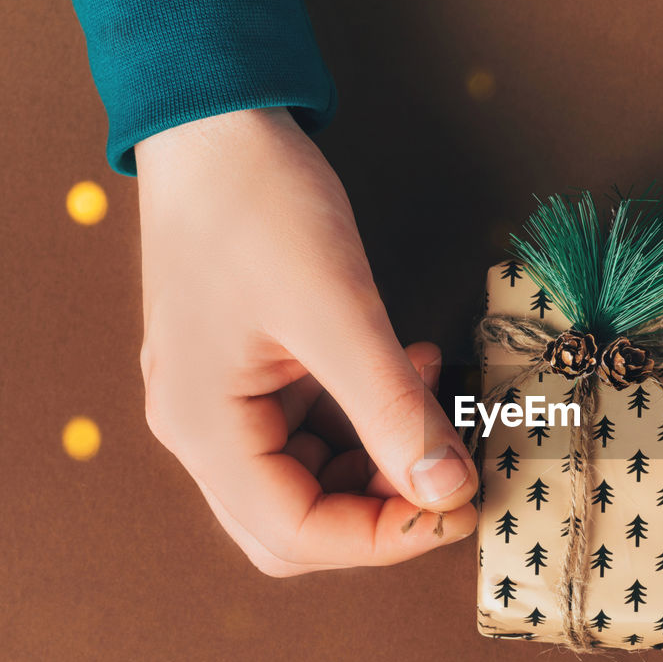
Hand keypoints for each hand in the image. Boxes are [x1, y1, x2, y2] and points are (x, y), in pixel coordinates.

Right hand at [135, 108, 477, 576]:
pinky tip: (414, 370)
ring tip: (441, 410)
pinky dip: (370, 419)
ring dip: (383, 463)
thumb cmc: (259, 205)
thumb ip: (393, 412)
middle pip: (296, 524)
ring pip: (312, 480)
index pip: (296, 534)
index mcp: (203, 429)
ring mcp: (222, 403)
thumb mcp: (338, 313)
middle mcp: (201, 430)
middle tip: (451, 477)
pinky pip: (315, 428)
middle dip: (381, 512)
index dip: (384, 539)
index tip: (461, 508)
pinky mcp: (249, 374)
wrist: (215, 122)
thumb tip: (448, 494)